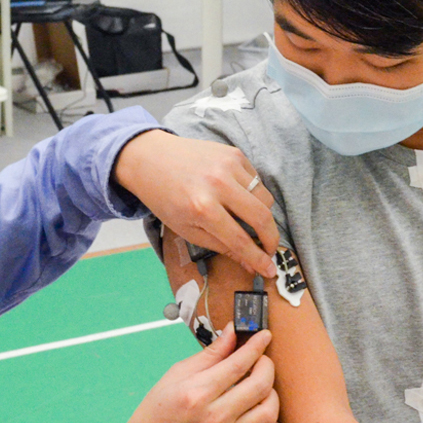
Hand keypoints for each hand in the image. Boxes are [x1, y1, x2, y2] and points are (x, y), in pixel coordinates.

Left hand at [113, 130, 279, 278]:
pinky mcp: (234, 153)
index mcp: (202, 208)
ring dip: (263, 215)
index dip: (258, 258)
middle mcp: (218, 184)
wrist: (151, 158)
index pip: (240, 240)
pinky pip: (257, 180)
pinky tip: (238, 197)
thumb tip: (251, 264)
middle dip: (271, 239)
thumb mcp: (187, 230)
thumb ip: (221, 246)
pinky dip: (253, 194)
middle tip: (269, 249)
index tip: (270, 270)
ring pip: (265, 197)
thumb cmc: (166, 200)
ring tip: (249, 222)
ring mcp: (228, 165)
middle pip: (262, 217)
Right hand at [120, 325, 280, 422]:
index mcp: (198, 392)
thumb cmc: (159, 409)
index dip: (256, 345)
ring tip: (261, 386)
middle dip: (266, 365)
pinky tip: (262, 412)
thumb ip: (210, 354)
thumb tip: (232, 332)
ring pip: (269, 412)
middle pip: (260, 385)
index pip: (238, 363)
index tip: (264, 335)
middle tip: (260, 359)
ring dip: (272, 393)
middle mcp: (215, 416)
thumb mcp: (178, 374)